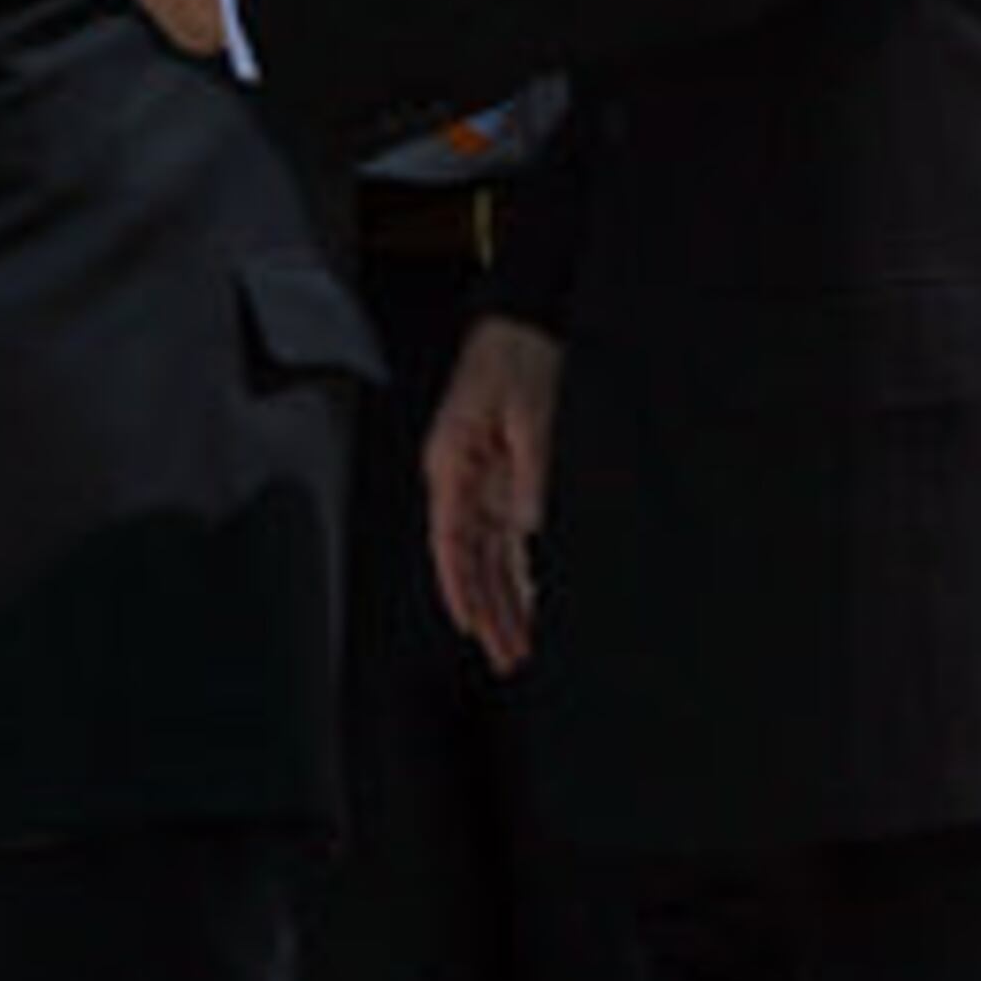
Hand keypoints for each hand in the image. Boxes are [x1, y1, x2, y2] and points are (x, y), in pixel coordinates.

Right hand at [423, 317, 560, 673]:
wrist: (521, 327)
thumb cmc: (511, 359)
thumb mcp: (526, 411)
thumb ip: (529, 469)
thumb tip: (529, 523)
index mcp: (453, 465)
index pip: (451, 540)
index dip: (459, 587)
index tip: (473, 625)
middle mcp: (463, 482)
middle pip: (470, 561)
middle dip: (488, 610)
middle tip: (507, 654)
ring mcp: (483, 484)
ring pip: (488, 557)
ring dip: (503, 600)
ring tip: (518, 643)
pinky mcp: (504, 479)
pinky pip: (507, 538)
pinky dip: (517, 572)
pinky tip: (528, 601)